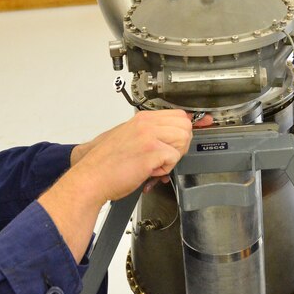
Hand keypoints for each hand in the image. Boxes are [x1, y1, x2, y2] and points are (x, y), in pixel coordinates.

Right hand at [43, 111, 210, 260]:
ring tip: (155, 165)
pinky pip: (173, 158)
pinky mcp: (150, 152)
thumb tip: (174, 138)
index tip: (202, 125)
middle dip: (180, 145)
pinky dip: (164, 169)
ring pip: (182, 141)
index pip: (179, 115)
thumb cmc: (106, 164)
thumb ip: (151, 135)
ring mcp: (149, 136)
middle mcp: (146, 124)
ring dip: (172, 158)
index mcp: (142, 119)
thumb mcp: (128, 138)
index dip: (191, 125)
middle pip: (185, 126)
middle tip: (165, 158)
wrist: (90, 178)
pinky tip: (149, 172)